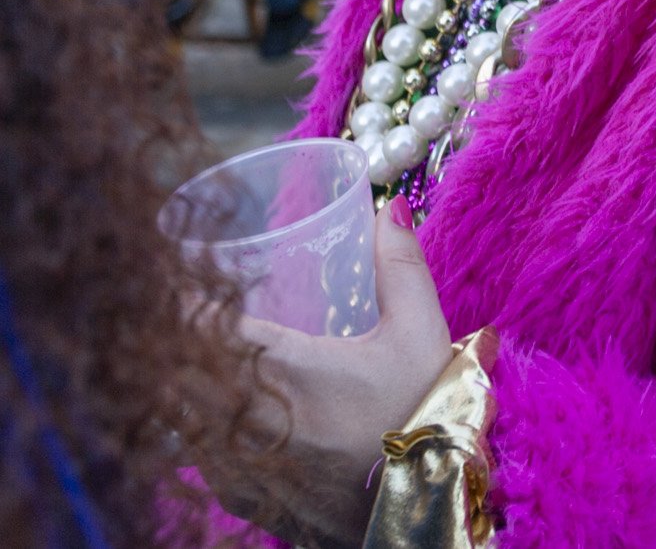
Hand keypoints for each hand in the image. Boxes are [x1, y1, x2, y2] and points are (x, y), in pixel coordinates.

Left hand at [205, 209, 455, 548]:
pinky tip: (207, 414)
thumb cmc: (426, 416)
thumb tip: (390, 207)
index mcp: (289, 372)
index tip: (184, 280)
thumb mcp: (423, 335)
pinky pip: (192, 456)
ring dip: (172, 384)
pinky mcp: (242, 498)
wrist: (428, 507)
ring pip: (173, 416)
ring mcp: (241, 466)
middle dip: (167, 338)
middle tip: (174, 313)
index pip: (205, 327)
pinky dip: (188, 428)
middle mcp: (251, 422)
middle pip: (173, 371)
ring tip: (186, 359)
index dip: (185, 300)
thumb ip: (401, 268)